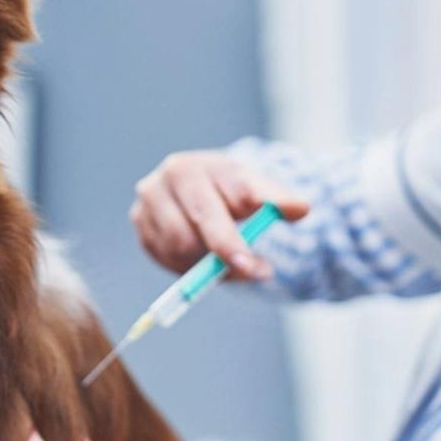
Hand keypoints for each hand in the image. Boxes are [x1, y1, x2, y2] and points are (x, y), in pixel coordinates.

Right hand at [130, 150, 308, 276]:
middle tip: (248, 274)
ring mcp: (146, 205)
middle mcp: (162, 182)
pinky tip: (202, 257)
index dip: (235, 239)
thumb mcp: (257, 190)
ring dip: (205, 263)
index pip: (214, 205)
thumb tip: (301, 208)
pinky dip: (187, 266)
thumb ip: (278, 200)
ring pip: (179, 249)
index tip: (253, 264)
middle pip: (191, 230)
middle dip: (223, 255)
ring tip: (227, 260)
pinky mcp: (140, 227)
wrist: (199, 186)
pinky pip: (166, 259)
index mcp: (190, 167)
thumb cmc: (230, 190)